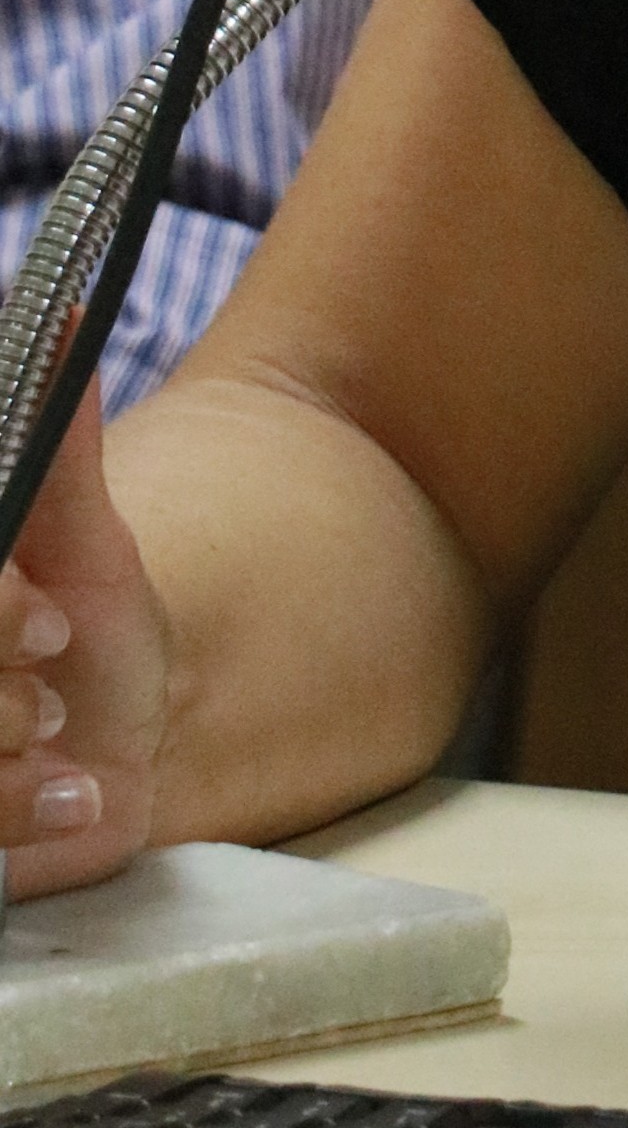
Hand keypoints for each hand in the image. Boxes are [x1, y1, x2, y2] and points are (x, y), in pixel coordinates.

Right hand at [0, 381, 168, 898]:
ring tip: (59, 742)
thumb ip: (60, 440)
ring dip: (21, 761)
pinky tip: (68, 797)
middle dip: (4, 693)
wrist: (116, 744)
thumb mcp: (77, 533)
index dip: (0, 618)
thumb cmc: (81, 635)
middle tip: (54, 690)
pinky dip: (33, 819)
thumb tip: (67, 309)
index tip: (51, 626)